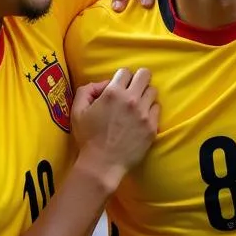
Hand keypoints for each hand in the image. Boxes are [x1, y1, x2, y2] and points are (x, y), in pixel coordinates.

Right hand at [71, 68, 159, 187]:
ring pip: (153, 91)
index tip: (119, 87)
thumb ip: (87, 90)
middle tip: (133, 90)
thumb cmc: (87, 138)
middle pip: (145, 75)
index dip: (121, 78)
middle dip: (138, 79)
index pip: (125, 71)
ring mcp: (144, 114)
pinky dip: (150, 110)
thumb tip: (104, 84)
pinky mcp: (152, 127)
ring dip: (145, 95)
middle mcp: (131, 100)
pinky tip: (141, 118)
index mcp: (113, 93)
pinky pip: (157, 109)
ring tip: (137, 105)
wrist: (102, 164)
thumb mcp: (77, 111)